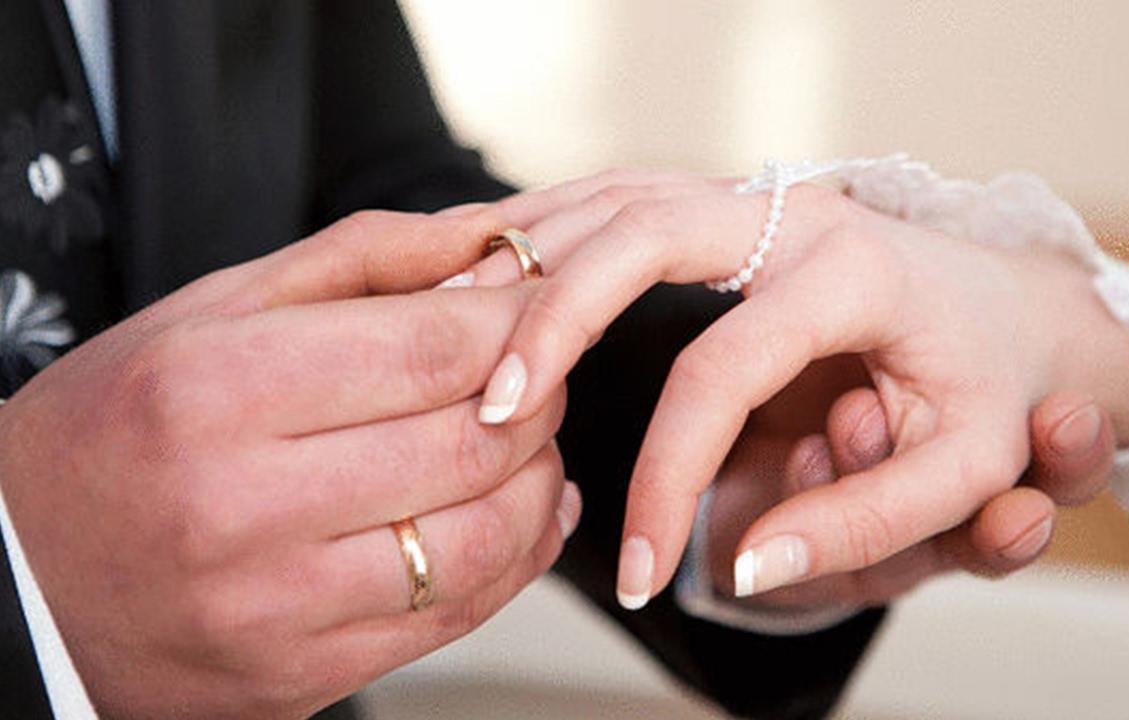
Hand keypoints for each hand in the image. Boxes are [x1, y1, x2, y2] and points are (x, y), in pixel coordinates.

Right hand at [0, 210, 580, 718]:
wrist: (23, 581)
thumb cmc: (114, 431)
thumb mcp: (206, 312)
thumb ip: (359, 261)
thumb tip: (489, 243)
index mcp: (213, 391)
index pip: (430, 350)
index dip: (519, 322)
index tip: (546, 306)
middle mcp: (241, 507)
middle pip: (471, 444)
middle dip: (540, 397)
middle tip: (540, 372)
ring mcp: (272, 609)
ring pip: (484, 540)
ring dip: (538, 481)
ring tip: (526, 444)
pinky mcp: (298, 679)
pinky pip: (455, 620)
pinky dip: (515, 558)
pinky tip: (518, 515)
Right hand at [463, 169, 1128, 603]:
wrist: (1016, 311)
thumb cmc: (993, 385)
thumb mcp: (968, 468)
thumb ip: (865, 523)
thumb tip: (745, 564)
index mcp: (854, 270)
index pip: (722, 371)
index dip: (667, 475)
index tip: (641, 569)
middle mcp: (797, 210)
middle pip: (643, 232)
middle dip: (553, 318)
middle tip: (495, 406)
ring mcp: (758, 196)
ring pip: (616, 198)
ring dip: (530, 259)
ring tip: (455, 328)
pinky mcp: (728, 207)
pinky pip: (616, 201)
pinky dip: (546, 235)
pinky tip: (489, 272)